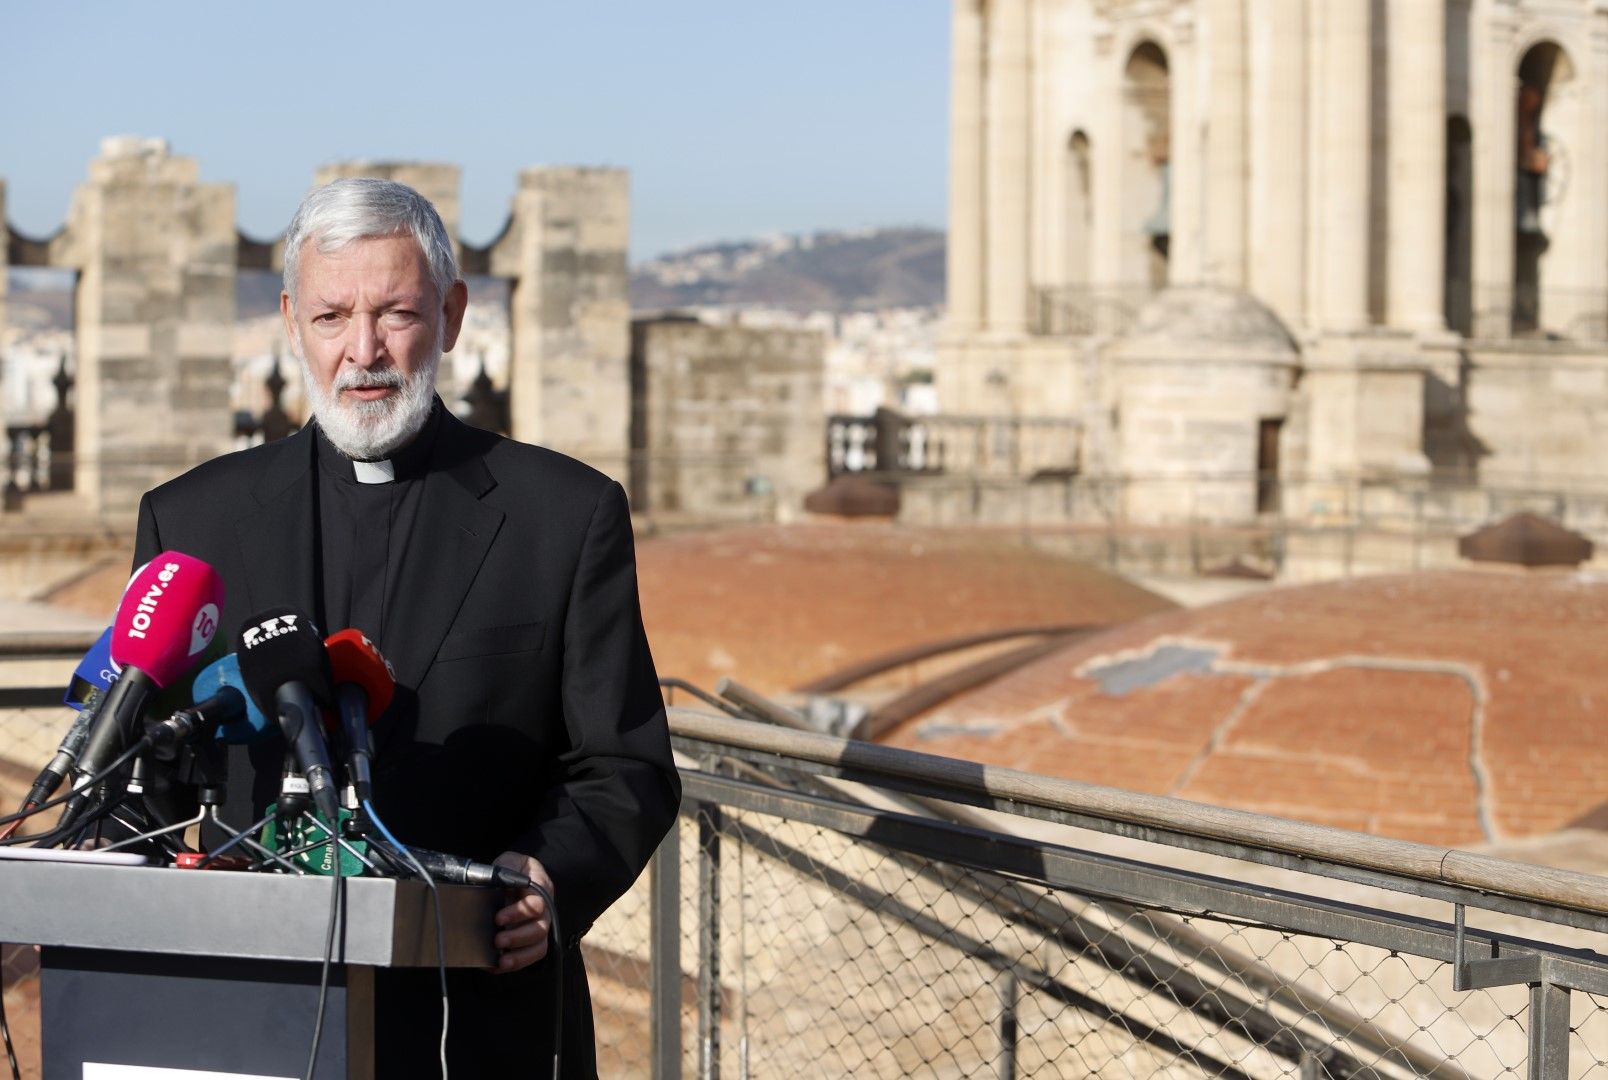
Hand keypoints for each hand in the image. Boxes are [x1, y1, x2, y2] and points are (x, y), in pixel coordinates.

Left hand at [491, 852, 554, 973]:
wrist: (520, 874)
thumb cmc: (513, 869)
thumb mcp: (509, 862)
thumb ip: (503, 869)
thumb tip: (490, 882)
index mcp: (540, 889)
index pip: (537, 904)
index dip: (519, 913)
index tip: (498, 918)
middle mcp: (543, 912)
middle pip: (540, 930)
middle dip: (518, 938)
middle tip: (497, 940)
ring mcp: (538, 928)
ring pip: (539, 947)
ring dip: (520, 956)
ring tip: (501, 961)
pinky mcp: (529, 942)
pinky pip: (529, 958)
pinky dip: (514, 964)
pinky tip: (496, 966)